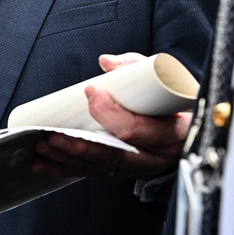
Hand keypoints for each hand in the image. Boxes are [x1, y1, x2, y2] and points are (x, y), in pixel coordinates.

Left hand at [32, 53, 190, 179]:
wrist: (189, 127)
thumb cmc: (173, 102)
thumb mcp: (163, 79)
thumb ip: (134, 67)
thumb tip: (105, 62)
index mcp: (172, 132)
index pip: (138, 129)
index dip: (112, 113)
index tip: (92, 92)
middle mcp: (155, 155)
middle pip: (116, 156)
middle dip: (81, 147)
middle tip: (55, 135)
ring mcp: (138, 166)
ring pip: (101, 167)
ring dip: (68, 159)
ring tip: (44, 146)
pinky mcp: (123, 170)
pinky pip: (93, 173)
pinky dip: (67, 168)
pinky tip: (45, 164)